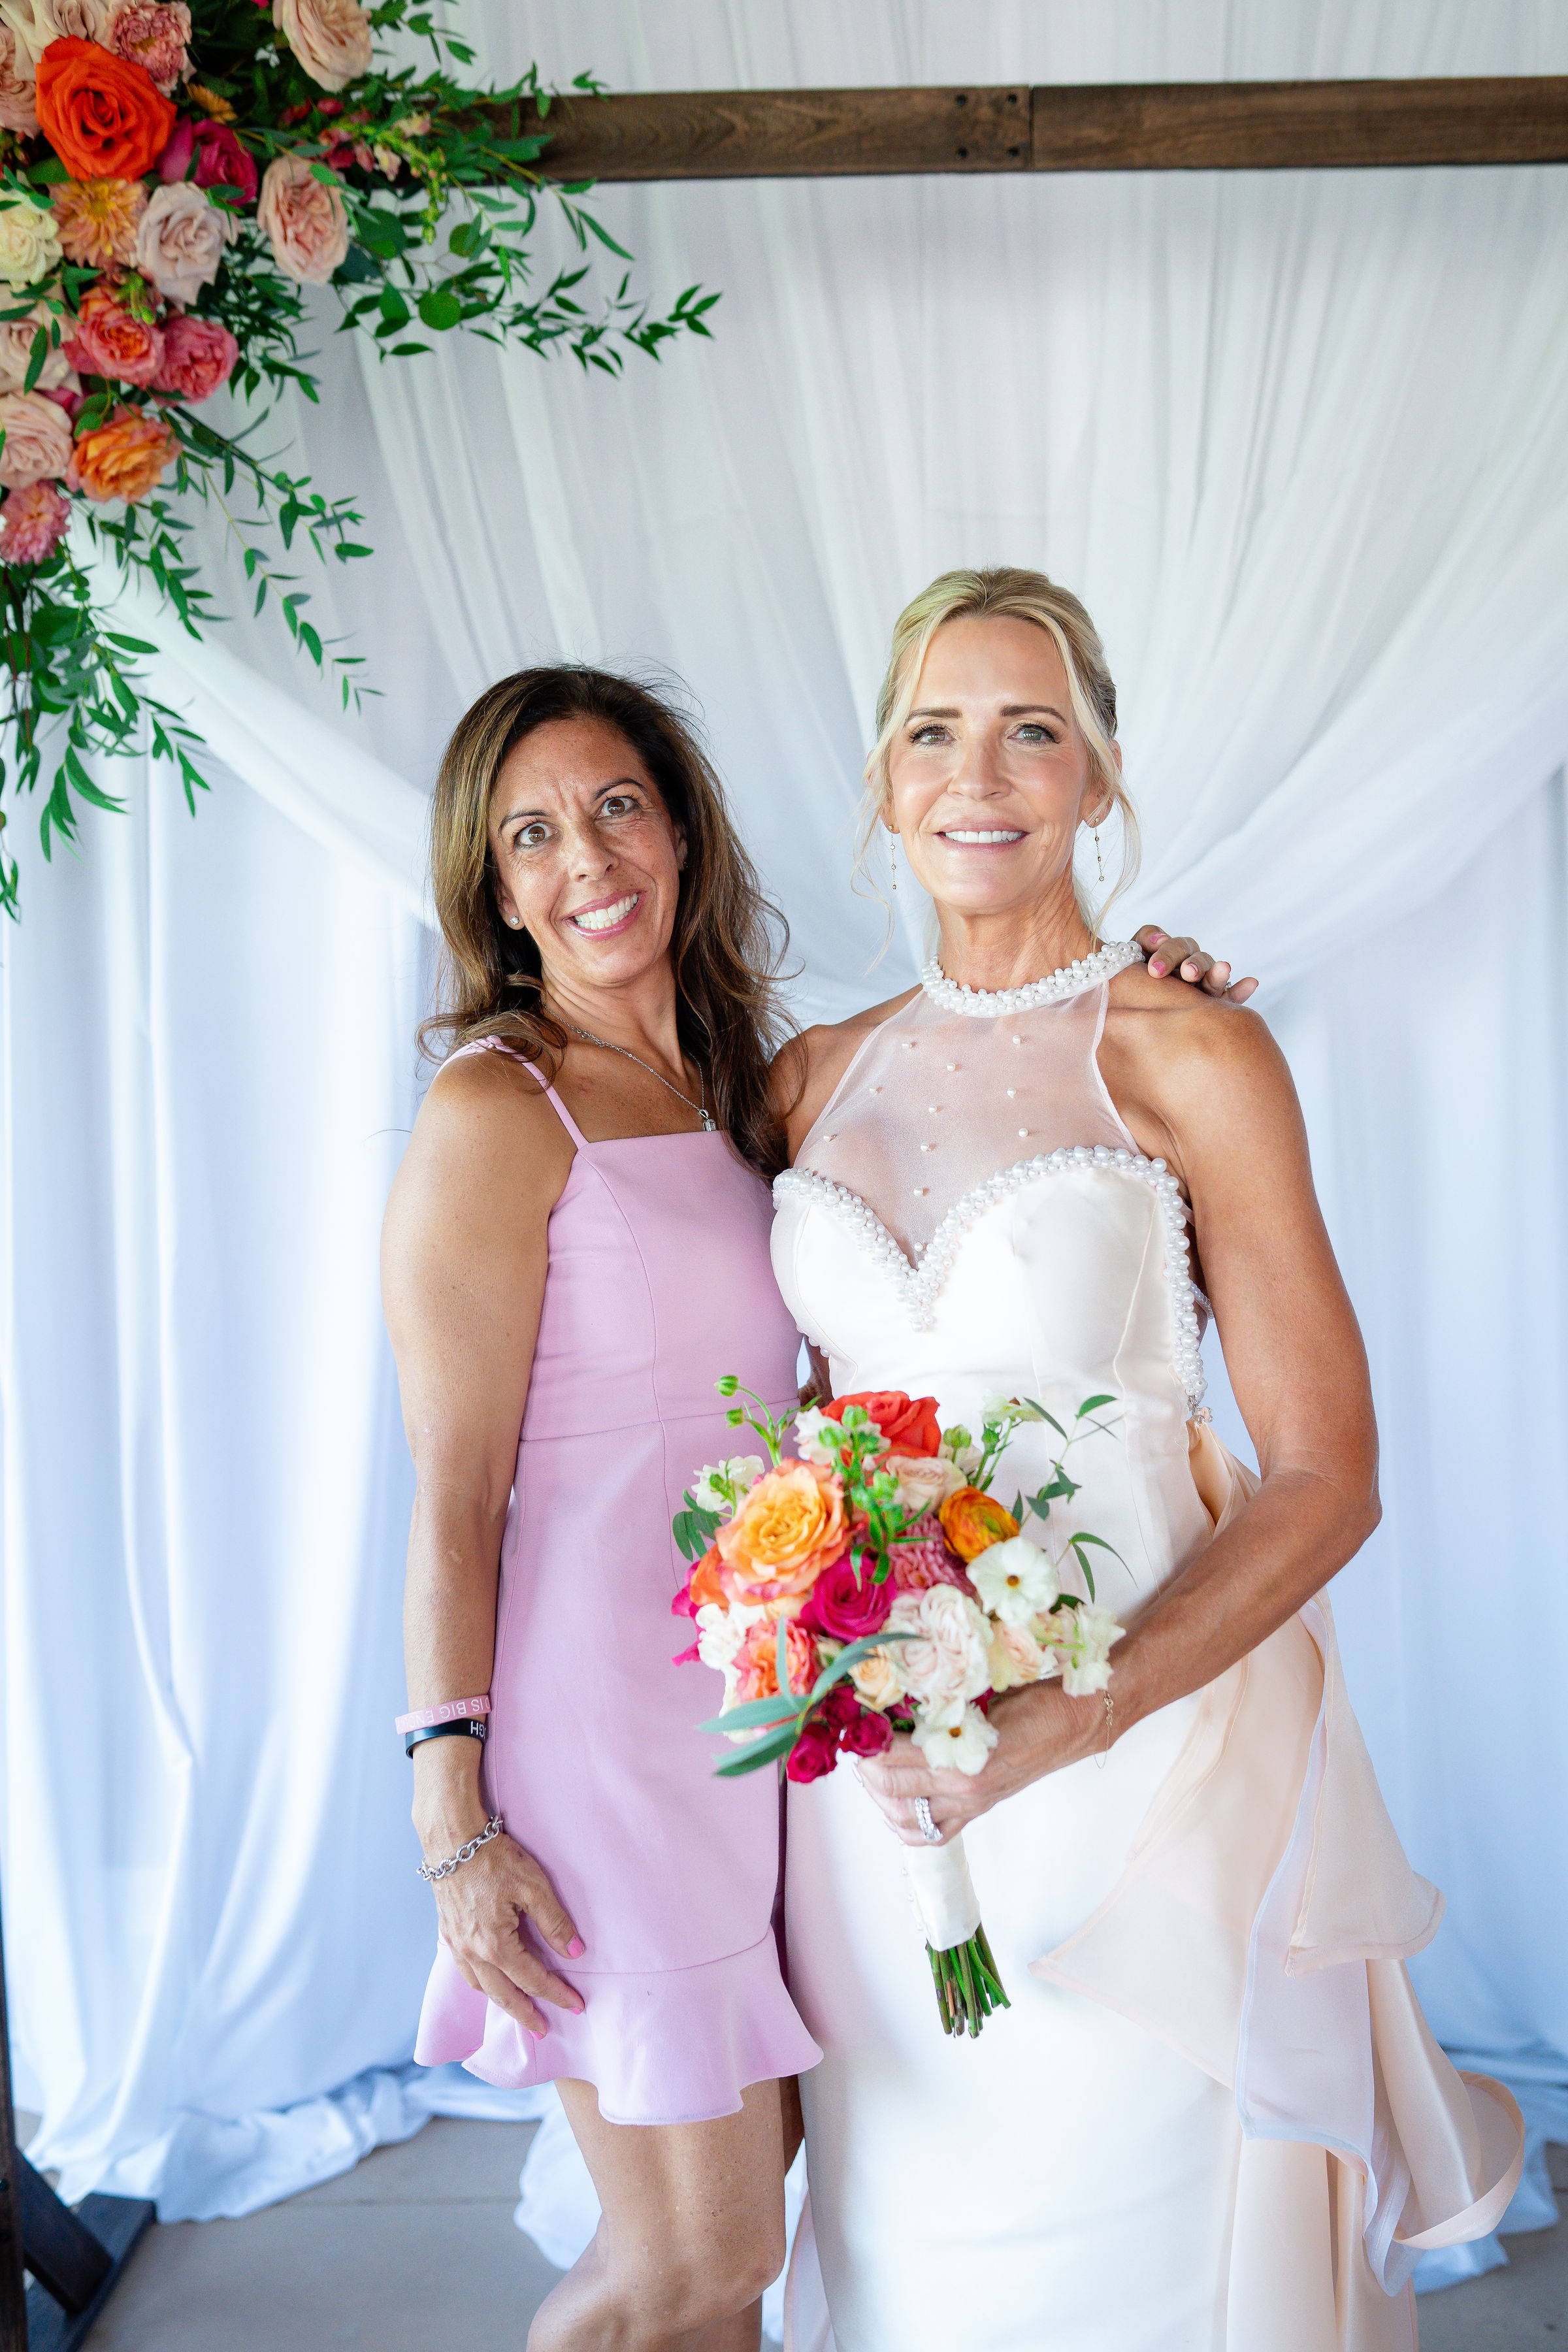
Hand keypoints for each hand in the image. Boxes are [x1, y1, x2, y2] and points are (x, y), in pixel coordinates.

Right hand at [428, 1826, 586, 2039]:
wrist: (451, 1840)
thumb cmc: (494, 1858)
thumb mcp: (533, 1885)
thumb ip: (554, 1922)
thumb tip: (575, 1952)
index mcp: (496, 1945)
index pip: (533, 1980)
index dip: (557, 1994)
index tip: (576, 2005)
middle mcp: (472, 1952)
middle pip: (504, 1994)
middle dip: (526, 2014)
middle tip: (544, 2030)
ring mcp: (456, 1945)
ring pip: (481, 1987)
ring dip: (501, 2002)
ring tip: (519, 2011)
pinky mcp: (448, 1933)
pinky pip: (465, 1972)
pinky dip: (480, 1985)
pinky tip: (488, 1983)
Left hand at [854, 1684, 1104, 1844]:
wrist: (1074, 1722)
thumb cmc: (1034, 1699)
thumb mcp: (980, 1691)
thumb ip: (938, 1703)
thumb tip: (892, 1696)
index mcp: (963, 1756)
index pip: (893, 1755)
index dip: (867, 1738)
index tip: (853, 1720)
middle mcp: (963, 1789)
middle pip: (890, 1788)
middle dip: (865, 1766)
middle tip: (856, 1742)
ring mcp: (969, 1806)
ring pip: (904, 1818)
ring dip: (878, 1795)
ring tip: (870, 1769)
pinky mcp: (976, 1813)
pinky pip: (931, 1835)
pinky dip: (904, 1824)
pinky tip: (893, 1803)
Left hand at [1135, 925, 1257, 1003]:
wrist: (1130, 1019)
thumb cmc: (1129, 987)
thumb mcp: (1127, 965)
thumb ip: (1142, 943)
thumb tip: (1160, 937)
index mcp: (1167, 956)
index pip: (1173, 946)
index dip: (1167, 952)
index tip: (1155, 969)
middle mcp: (1187, 967)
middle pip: (1194, 957)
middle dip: (1192, 963)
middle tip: (1188, 974)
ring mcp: (1202, 985)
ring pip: (1212, 973)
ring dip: (1216, 972)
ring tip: (1223, 969)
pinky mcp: (1216, 1004)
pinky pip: (1230, 996)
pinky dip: (1240, 989)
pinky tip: (1251, 983)